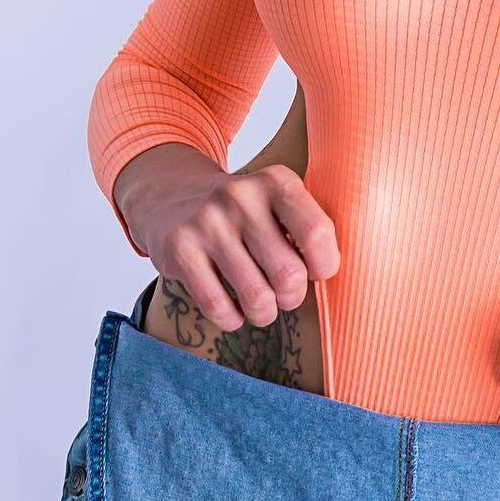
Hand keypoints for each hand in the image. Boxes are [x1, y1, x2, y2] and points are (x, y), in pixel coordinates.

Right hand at [127, 150, 339, 330]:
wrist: (168, 193)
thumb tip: (330, 275)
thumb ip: (307, 228)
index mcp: (276, 181)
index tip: (316, 271)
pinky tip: (232, 310)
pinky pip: (218, 307)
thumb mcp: (277, 200)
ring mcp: (206, 223)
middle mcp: (240, 197)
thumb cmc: (244, 211)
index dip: (324, 265)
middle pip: (289, 273)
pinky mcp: (178, 250)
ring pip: (256, 296)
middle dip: (292, 296)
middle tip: (285, 295)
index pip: (317, 233)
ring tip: (262, 306)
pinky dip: (232, 319)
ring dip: (264, 312)